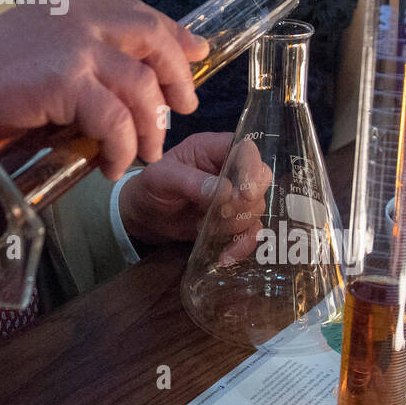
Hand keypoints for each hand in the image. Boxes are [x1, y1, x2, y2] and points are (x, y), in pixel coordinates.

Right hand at [0, 0, 207, 180]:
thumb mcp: (36, 49)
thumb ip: (75, 54)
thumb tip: (114, 85)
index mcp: (73, 8)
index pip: (139, 15)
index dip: (174, 35)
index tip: (197, 53)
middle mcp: (79, 19)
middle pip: (152, 40)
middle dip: (177, 77)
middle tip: (181, 110)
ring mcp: (74, 47)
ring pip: (140, 87)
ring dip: (149, 127)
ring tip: (142, 154)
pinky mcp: (64, 81)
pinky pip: (114, 120)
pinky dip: (120, 147)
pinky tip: (110, 165)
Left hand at [118, 133, 271, 250]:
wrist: (145, 217)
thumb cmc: (150, 187)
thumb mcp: (161, 178)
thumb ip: (190, 181)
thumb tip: (225, 192)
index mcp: (213, 149)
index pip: (246, 150)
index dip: (252, 169)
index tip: (245, 193)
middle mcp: (230, 169)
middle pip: (260, 179)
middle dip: (245, 201)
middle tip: (221, 212)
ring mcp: (235, 196)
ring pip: (256, 208)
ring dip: (236, 224)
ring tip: (204, 227)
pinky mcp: (234, 221)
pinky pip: (251, 232)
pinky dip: (242, 245)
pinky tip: (225, 255)